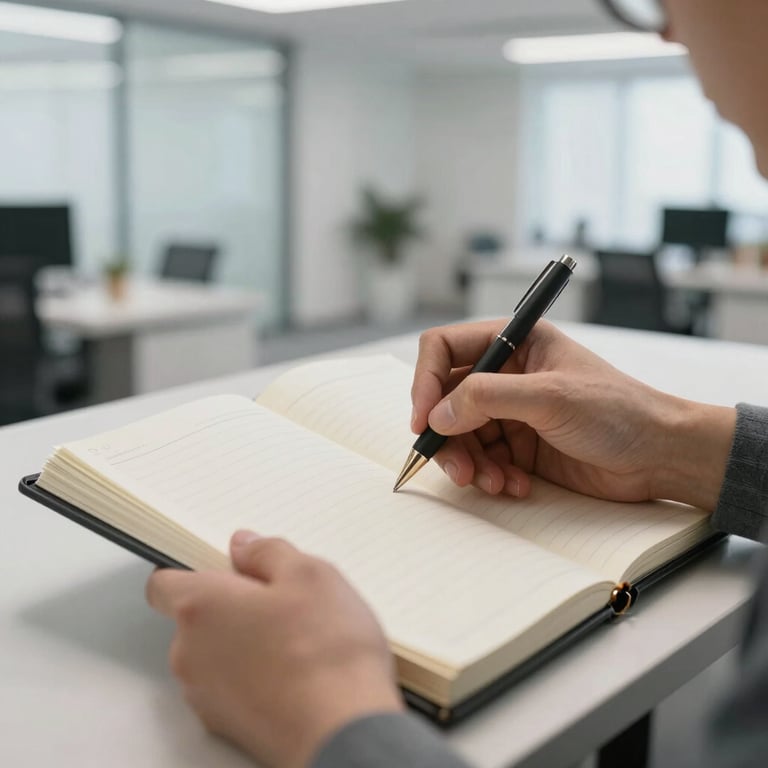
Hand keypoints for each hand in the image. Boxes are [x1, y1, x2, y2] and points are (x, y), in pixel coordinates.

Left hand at [147, 532, 402, 767]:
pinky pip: (232, 687)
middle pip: (197, 617)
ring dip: (247, 641)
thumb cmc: (326, 652)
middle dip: (233, 605)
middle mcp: (190, 653)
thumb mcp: (310, 574)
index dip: (191, 568)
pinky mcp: (227, 727)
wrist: (341, 734)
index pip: (163, 581)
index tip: (225, 565)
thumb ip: (268, 552)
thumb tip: (244, 546)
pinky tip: (300, 672)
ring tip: (301, 639)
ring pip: (217, 653)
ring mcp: (205, 696)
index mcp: (200, 607)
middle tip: (283, 600)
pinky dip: (257, 676)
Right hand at [412, 319, 734, 510]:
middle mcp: (507, 374)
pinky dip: (490, 476)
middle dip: (448, 436)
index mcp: (515, 342)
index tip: (423, 419)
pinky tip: (515, 486)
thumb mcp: (549, 397)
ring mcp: (512, 412)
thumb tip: (436, 415)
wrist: (659, 457)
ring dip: (469, 463)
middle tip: (458, 468)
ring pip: (461, 435)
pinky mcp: (520, 446)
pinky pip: (483, 460)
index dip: (425, 381)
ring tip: (492, 482)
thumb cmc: (618, 411)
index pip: (445, 349)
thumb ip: (487, 398)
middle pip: (447, 399)